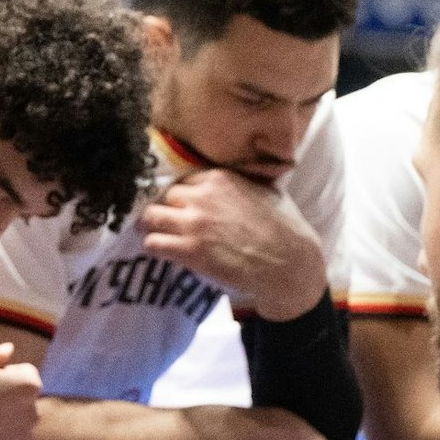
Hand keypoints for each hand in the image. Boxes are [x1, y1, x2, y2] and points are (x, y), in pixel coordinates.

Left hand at [139, 168, 327, 320]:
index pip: (182, 180)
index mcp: (219, 179)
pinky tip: (164, 251)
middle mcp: (201, 197)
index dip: (182, 195)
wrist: (289, 264)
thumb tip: (236, 176)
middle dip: (166, 209)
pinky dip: (154, 247)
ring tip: (158, 234)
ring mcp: (193, 224)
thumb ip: (241, 182)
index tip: (182, 205)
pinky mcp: (188, 250)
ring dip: (152, 226)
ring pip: (150, 217)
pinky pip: (152, 243)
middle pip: (163, 196)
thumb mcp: (266, 191)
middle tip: (169, 222)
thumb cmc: (285, 228)